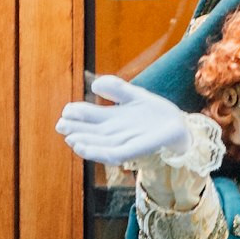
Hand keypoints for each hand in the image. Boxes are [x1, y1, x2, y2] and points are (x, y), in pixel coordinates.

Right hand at [56, 72, 197, 167]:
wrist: (178, 126)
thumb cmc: (154, 112)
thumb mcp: (133, 95)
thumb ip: (116, 88)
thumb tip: (94, 84)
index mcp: (110, 117)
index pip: (87, 116)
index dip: (75, 114)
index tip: (65, 111)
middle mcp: (113, 131)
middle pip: (89, 131)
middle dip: (74, 129)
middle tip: (61, 125)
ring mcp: (123, 142)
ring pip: (98, 144)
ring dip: (84, 142)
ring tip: (71, 139)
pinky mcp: (135, 151)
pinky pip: (114, 153)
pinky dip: (100, 152)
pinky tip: (88, 149)